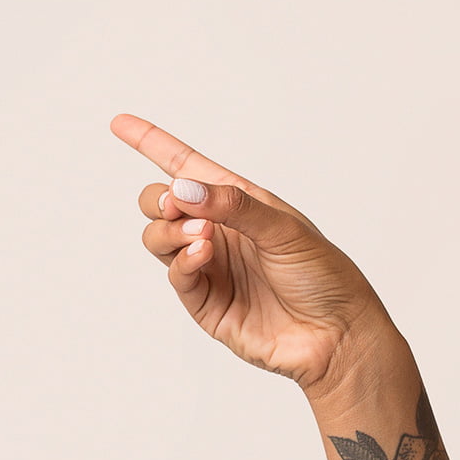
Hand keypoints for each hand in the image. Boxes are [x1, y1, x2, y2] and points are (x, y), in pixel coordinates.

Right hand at [111, 112, 397, 396]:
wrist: (338, 336)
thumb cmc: (325, 278)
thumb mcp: (287, 230)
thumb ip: (235, 206)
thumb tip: (183, 188)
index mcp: (243, 205)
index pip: (189, 168)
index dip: (154, 144)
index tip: (120, 122)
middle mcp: (222, 233)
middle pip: (161, 204)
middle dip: (159, 199)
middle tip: (178, 204)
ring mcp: (211, 268)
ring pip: (159, 238)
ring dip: (170, 230)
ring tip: (203, 236)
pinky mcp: (206, 303)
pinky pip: (176, 273)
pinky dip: (182, 260)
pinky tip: (203, 253)